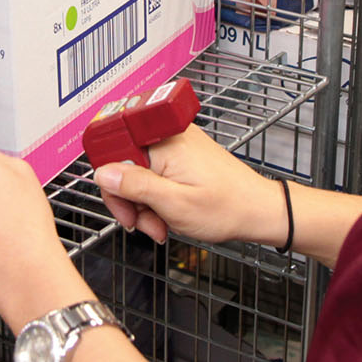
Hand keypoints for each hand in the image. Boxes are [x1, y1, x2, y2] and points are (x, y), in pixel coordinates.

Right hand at [92, 124, 287, 246]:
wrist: (259, 211)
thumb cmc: (228, 207)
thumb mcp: (175, 204)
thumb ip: (136, 186)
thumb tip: (102, 173)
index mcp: (164, 142)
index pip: (113, 150)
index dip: (112, 183)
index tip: (124, 206)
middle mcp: (168, 137)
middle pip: (124, 165)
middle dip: (129, 199)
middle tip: (142, 222)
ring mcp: (176, 147)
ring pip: (138, 174)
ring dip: (143, 204)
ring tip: (160, 224)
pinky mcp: (181, 158)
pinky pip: (154, 176)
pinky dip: (155, 199)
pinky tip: (166, 215)